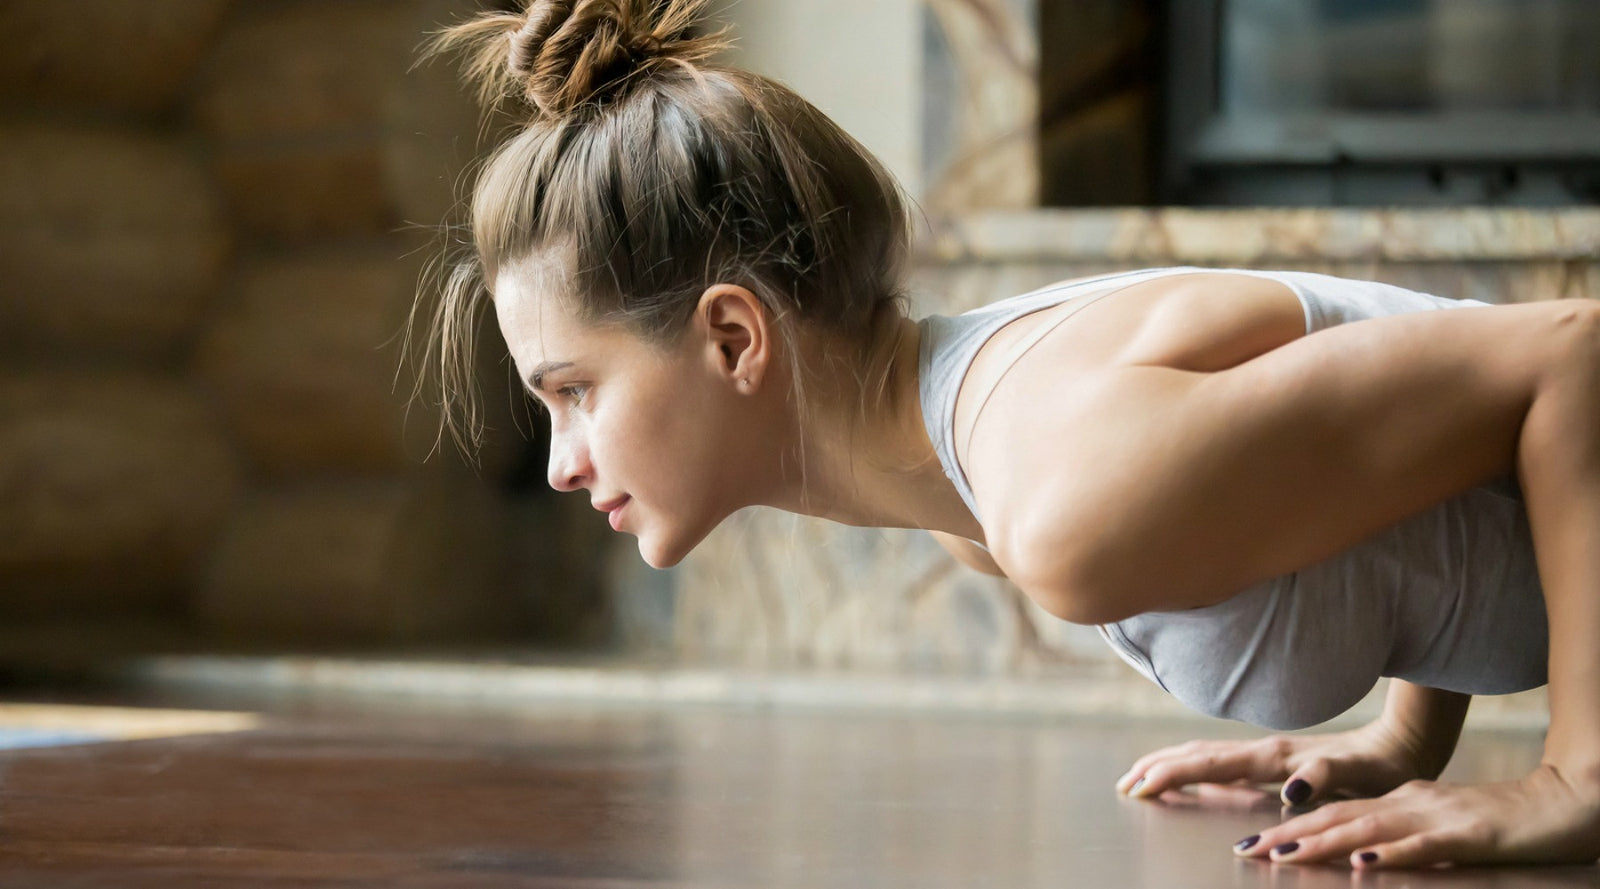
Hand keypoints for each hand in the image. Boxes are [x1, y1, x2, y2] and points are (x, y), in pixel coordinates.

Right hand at [1116, 719, 1437, 806]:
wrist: (1400, 745)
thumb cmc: (1379, 768)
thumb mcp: (1357, 773)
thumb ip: (1322, 775)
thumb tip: (1290, 787)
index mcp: (1274, 758)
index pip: (1210, 765)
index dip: (1172, 776)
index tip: (1140, 788)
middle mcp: (1263, 751)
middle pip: (1197, 756)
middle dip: (1158, 768)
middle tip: (1124, 784)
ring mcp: (1266, 753)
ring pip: (1205, 756)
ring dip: (1170, 765)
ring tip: (1141, 776)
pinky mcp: (1274, 760)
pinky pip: (1222, 764)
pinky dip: (1195, 770)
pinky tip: (1191, 778)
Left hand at [1232, 763, 1599, 867]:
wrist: (1563, 801)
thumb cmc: (1501, 820)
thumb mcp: (1438, 823)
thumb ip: (1399, 832)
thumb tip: (1358, 852)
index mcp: (1400, 799)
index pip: (1335, 812)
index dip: (1289, 826)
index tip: (1249, 842)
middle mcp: (1410, 802)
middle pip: (1340, 817)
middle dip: (1289, 834)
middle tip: (1246, 849)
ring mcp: (1438, 816)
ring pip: (1371, 828)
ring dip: (1325, 842)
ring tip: (1285, 854)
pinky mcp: (1469, 834)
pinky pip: (1425, 846)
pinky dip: (1393, 854)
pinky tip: (1366, 863)